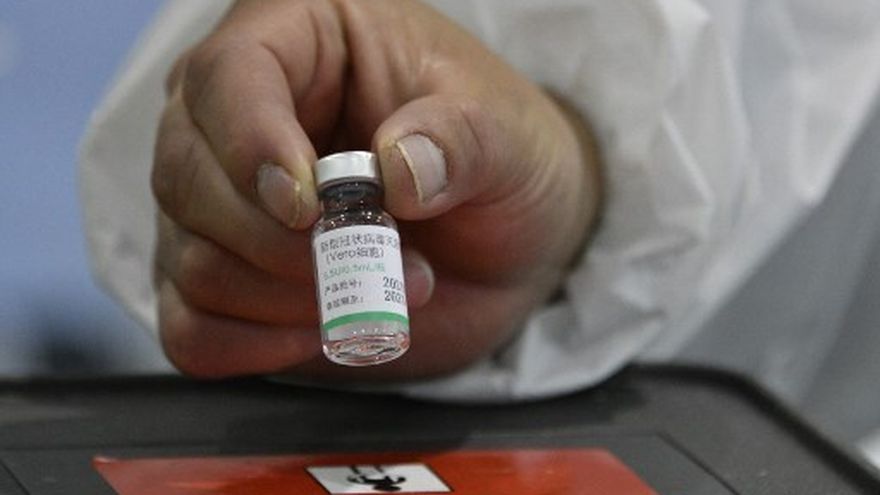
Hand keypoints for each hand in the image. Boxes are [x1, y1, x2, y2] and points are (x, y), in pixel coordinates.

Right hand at [151, 0, 600, 380]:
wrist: (504, 236)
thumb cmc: (500, 157)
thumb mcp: (507, 132)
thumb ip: (462, 138)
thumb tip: (398, 172)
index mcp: (299, 41)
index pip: (228, 75)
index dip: (251, 143)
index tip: (306, 207)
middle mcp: (238, 116)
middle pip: (187, 175)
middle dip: (285, 244)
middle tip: (390, 258)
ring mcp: (224, 203)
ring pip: (192, 258)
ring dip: (293, 298)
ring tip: (388, 289)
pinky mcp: (230, 279)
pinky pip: (190, 326)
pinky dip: (248, 345)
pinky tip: (317, 333)